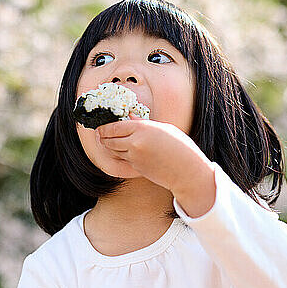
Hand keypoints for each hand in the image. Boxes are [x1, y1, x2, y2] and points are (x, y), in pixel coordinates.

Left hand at [95, 112, 212, 192]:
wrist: (186, 170)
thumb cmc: (180, 146)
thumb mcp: (163, 129)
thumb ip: (143, 123)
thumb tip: (130, 117)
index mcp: (142, 128)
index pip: (114, 127)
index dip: (104, 128)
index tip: (100, 127)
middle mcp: (135, 143)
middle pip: (109, 140)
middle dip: (103, 138)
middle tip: (100, 135)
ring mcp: (134, 157)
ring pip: (114, 151)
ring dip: (110, 147)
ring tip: (109, 141)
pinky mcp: (136, 168)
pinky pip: (124, 159)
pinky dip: (121, 155)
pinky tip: (126, 151)